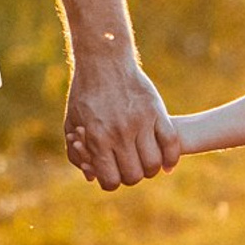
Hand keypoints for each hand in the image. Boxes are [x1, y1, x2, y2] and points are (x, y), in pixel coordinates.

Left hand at [65, 57, 182, 188]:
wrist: (103, 61)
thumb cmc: (85, 94)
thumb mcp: (72, 123)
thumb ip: (77, 153)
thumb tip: (90, 177)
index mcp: (98, 138)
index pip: (111, 180)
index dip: (112, 182)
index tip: (113, 174)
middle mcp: (120, 133)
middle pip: (134, 175)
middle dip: (132, 176)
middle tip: (130, 166)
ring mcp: (141, 122)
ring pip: (154, 163)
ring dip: (151, 168)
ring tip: (146, 161)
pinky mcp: (157, 111)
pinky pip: (172, 144)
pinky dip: (171, 158)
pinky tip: (167, 163)